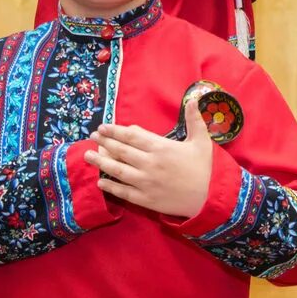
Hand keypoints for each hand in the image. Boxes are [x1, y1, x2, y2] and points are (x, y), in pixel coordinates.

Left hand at [84, 93, 214, 218]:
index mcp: (161, 147)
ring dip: (100, 161)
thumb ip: (194, 119)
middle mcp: (150, 163)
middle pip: (121, 150)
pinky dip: (110, 186)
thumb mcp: (202, 141)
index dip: (115, 130)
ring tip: (87, 155)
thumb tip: (193, 98)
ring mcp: (146, 182)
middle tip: (93, 136)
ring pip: (117, 170)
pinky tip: (100, 181)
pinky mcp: (145, 199)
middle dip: (104, 142)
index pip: (131, 135)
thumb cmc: (204, 168)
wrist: (208, 199)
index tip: (103, 127)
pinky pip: (123, 191)